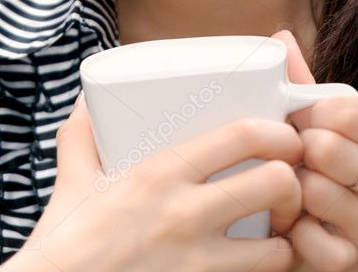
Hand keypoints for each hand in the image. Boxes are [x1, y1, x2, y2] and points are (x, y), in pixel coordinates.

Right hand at [21, 91, 303, 271]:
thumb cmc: (64, 241)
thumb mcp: (72, 179)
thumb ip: (80, 136)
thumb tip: (83, 102)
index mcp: (160, 174)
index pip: (241, 137)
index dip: (278, 132)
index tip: (284, 135)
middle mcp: (185, 216)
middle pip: (275, 184)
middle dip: (293, 182)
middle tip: (288, 182)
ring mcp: (196, 264)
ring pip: (277, 246)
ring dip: (285, 237)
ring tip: (279, 230)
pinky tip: (260, 264)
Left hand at [270, 29, 357, 270]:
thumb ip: (319, 90)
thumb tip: (280, 37)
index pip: (348, 109)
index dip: (317, 111)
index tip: (313, 121)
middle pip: (324, 147)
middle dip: (302, 146)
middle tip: (300, 153)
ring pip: (310, 189)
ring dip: (292, 184)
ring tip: (296, 182)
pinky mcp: (353, 262)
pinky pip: (308, 239)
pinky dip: (294, 230)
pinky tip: (298, 221)